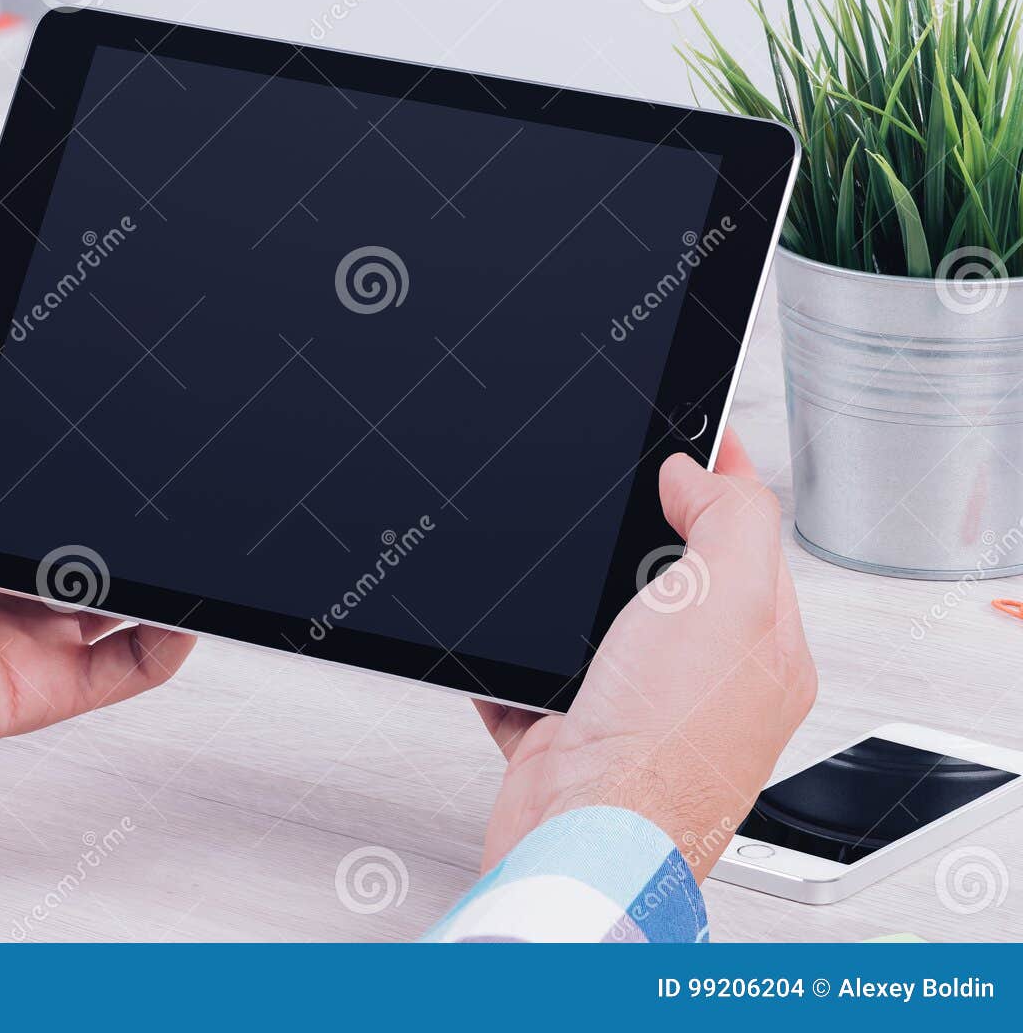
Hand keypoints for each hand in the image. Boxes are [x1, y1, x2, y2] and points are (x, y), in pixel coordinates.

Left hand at [0, 222, 194, 785]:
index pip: (41, 467)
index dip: (86, 436)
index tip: (126, 394)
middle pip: (89, 529)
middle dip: (133, 499)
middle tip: (171, 456)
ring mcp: (21, 624)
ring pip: (121, 594)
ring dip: (162, 566)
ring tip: (192, 523)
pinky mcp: (37, 682)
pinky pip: (126, 666)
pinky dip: (166, 641)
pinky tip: (184, 605)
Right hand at [475, 430, 815, 878]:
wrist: (580, 839)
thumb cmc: (664, 749)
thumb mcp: (730, 599)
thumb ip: (731, 519)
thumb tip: (699, 472)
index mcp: (763, 647)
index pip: (749, 537)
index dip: (718, 477)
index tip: (685, 433)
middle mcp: (702, 682)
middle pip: (671, 575)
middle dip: (633, 534)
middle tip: (611, 490)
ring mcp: (632, 710)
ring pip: (597, 626)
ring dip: (568, 600)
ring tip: (553, 567)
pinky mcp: (567, 734)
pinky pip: (535, 678)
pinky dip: (515, 661)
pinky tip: (507, 647)